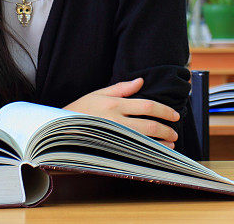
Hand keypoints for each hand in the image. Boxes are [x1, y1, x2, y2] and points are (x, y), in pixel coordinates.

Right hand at [64, 78, 179, 148]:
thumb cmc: (78, 109)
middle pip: (149, 124)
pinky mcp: (109, 149)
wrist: (59, 129)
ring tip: (171, 143)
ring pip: (144, 140)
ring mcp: (113, 137)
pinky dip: (148, 152)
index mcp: (114, 104)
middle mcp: (116, 121)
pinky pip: (134, 152)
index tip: (174, 115)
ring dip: (161, 143)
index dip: (163, 110)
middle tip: (175, 131)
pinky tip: (156, 153)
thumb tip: (141, 81)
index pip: (146, 105)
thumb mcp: (97, 93)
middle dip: (166, 129)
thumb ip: (121, 88)